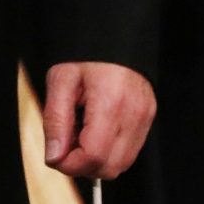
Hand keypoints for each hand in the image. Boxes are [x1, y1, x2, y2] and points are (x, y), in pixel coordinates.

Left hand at [40, 62, 154, 179]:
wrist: (114, 36)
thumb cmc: (86, 55)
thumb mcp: (60, 81)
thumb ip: (55, 121)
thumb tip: (54, 156)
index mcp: (110, 103)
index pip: (94, 156)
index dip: (70, 164)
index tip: (55, 155)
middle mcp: (134, 115)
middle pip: (110, 168)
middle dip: (83, 165)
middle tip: (65, 143)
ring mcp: (145, 118)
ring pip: (121, 164)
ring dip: (97, 159)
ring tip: (81, 133)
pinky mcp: (148, 119)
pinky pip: (130, 151)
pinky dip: (110, 150)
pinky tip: (95, 130)